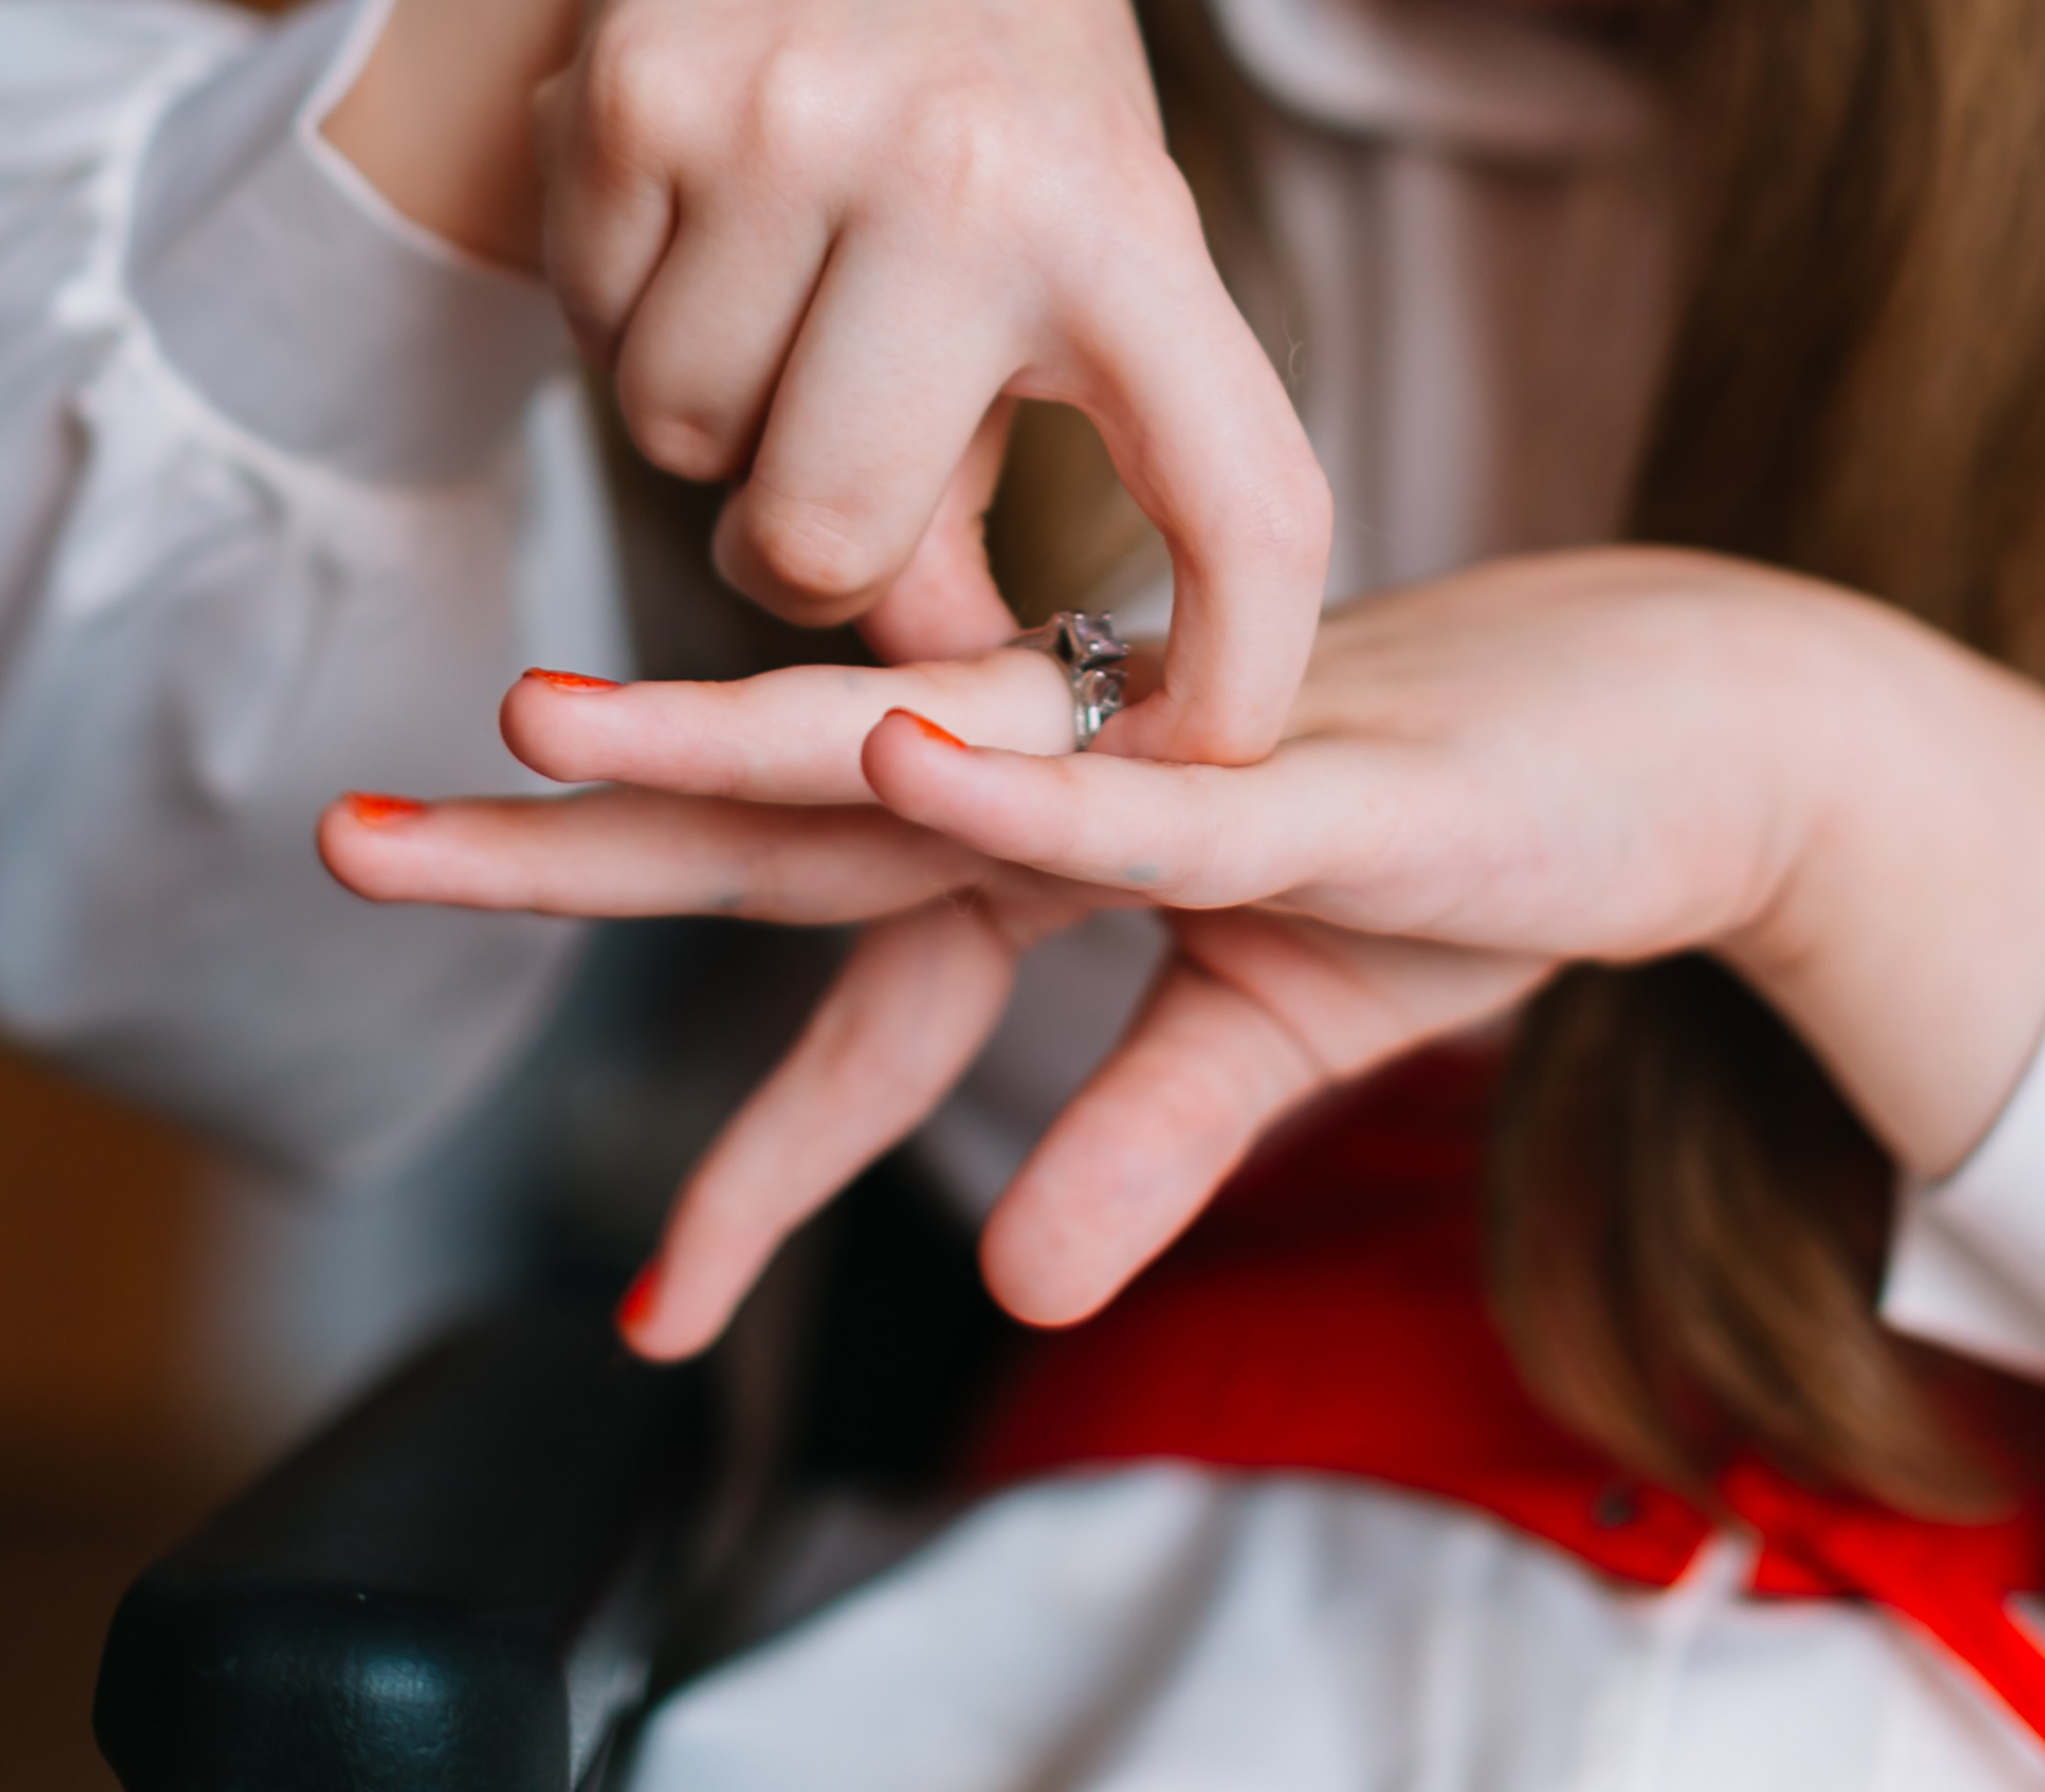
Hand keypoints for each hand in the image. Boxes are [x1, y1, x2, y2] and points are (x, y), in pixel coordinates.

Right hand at [321, 0, 1330, 757]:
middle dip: (817, 545)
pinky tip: (703, 207)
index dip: (1238, 678)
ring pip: (687, 449)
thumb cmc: (994, 92)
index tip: (1197, 778)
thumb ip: (1033, 465)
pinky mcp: (634, 96)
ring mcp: (786, 125)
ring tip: (788, 279)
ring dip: (717, 416)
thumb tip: (934, 699)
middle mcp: (965, 168)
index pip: (1241, 496)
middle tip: (845, 447)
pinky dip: (634, 316)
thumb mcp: (1080, 244)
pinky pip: (598, 336)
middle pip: (824, 544)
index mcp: (1132, 220)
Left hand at [321, 639, 1531, 1346]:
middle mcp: (1074, 772)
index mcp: (1050, 834)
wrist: (1688, 732)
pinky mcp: (1316, 775)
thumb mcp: (1279, 1038)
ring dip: (728, 744)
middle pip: (786, 818)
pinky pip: (1138, 798)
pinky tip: (899, 764)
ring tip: (544, 736)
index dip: (734, 1145)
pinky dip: (1016, 787)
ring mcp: (1179, 758)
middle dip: (570, 841)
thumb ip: (1133, 1143)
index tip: (642, 1312)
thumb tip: (1007, 1296)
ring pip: (913, 757)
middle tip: (356, 840)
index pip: (836, 970)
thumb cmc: (1472, 850)